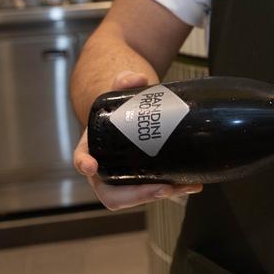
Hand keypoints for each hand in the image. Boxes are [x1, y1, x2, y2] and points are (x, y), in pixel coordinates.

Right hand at [72, 70, 202, 209]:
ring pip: (137, 196)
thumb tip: (138, 78)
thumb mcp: (120, 91)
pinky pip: (153, 191)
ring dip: (162, 194)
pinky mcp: (142, 181)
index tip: (92, 167)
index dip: (85, 164)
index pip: (81, 159)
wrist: (132, 115)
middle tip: (161, 188)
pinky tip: (192, 183)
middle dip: (137, 194)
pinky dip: (173, 189)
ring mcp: (124, 178)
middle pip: (112, 193)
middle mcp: (105, 169)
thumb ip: (125, 80)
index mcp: (93, 148)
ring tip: (185, 185)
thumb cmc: (120, 107)